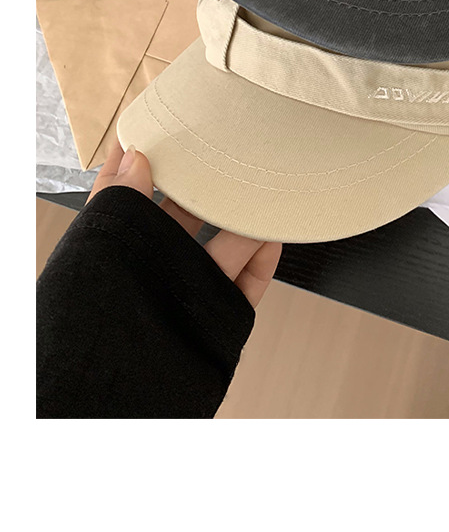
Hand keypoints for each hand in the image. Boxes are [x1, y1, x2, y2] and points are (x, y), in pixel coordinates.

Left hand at [87, 143, 281, 308]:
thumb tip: (136, 154)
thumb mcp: (97, 248)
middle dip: (207, 186)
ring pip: (223, 247)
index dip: (149, 166)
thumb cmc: (94, 323)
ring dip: (245, 217)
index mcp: (118, 253)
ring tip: (263, 186)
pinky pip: (246, 286)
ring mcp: (186, 295)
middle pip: (186, 218)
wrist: (111, 398)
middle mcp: (153, 272)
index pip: (133, 198)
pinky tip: (272, 234)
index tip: (171, 132)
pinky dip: (263, 259)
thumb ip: (116, 201)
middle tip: (230, 151)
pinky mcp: (216, 318)